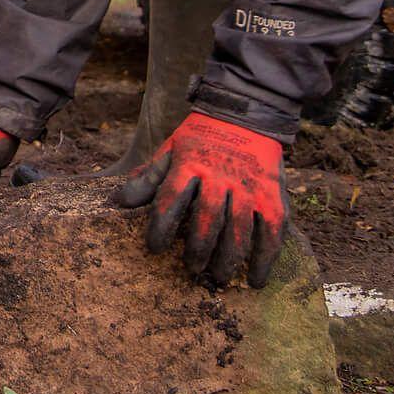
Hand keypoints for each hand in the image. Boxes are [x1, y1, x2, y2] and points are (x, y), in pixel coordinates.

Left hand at [113, 111, 287, 288]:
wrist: (246, 115)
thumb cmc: (201, 138)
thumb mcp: (171, 149)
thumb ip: (148, 177)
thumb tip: (119, 202)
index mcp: (191, 164)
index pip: (171, 199)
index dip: (161, 227)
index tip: (154, 249)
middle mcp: (221, 177)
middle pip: (208, 218)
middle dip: (198, 248)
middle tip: (192, 269)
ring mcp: (250, 187)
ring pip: (240, 228)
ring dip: (229, 257)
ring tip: (219, 277)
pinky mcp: (273, 195)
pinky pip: (273, 230)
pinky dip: (266, 257)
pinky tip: (257, 278)